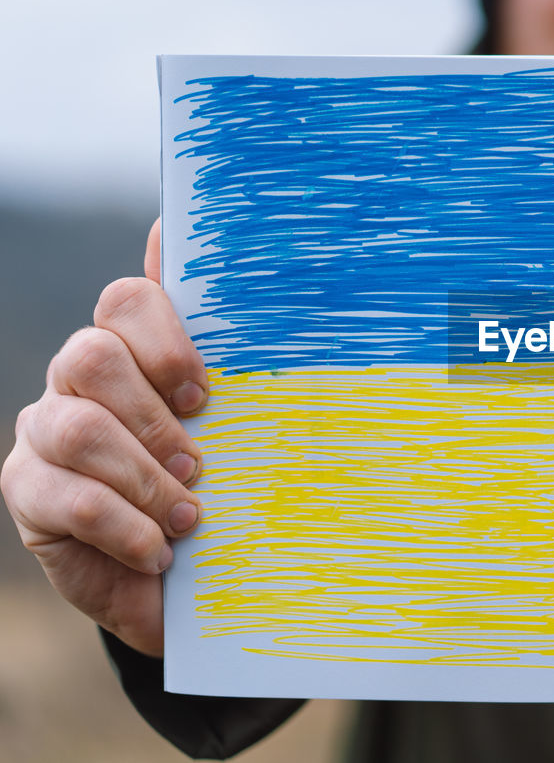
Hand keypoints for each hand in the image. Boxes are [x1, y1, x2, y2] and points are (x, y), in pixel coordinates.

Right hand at [0, 219, 205, 656]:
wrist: (179, 575)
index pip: (129, 301)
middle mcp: (79, 377)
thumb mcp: (240, 428)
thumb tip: (218, 263)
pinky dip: (126, 527)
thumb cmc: (216, 487)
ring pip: (80, 429)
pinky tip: (158, 550)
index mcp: (134, 348)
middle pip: (93, 356)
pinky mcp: (27, 489)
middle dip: (153, 416)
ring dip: (145, 478)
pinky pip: (70, 498)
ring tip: (187, 516)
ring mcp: (45, 429)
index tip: (204, 395)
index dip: (166, 340)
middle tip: (197, 464)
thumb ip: (238, 364)